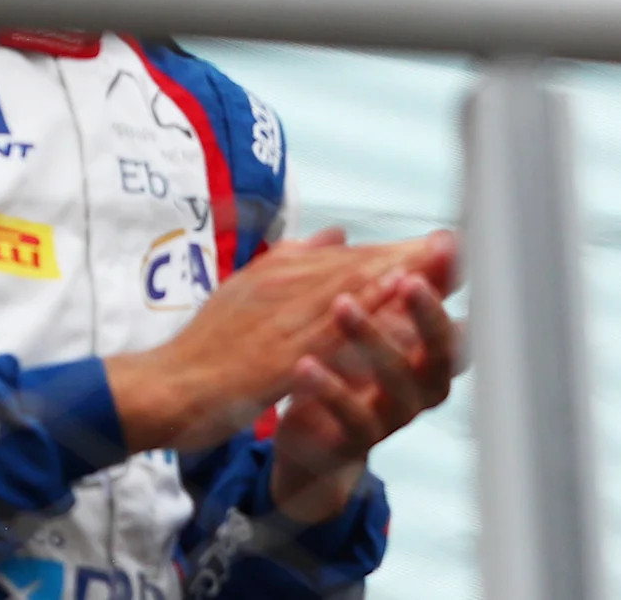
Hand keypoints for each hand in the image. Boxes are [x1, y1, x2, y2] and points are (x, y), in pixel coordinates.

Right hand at [106, 229, 454, 454]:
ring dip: (396, 278)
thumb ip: (292, 259)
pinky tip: (395, 315)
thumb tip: (336, 232)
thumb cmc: (206, 344)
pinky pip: (329, 337)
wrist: (162, 388)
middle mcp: (283, 287)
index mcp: (280, 271)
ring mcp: (280, 322)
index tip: (444, 240)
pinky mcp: (276, 358)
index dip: (399, 248)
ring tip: (439, 267)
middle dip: (410, 254)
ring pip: (348, 295)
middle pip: (359, 267)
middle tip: (458, 244)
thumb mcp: (246, 290)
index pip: (351, 256)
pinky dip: (364, 322)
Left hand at [267, 244, 464, 522]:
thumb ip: (405, 283)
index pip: (459, 312)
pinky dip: (331, 389)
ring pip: (396, 378)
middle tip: (407, 279)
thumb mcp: (381, 321)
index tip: (444, 246)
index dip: (454, 282)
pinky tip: (306, 363)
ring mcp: (397, 415)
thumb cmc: (352, 369)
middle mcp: (428, 384)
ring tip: (342, 305)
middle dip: (429, 313)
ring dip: (371, 338)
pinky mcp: (360, 441)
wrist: (312, 437)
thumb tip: (441, 236)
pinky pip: (352, 416)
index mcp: (435, 352)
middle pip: (444, 350)